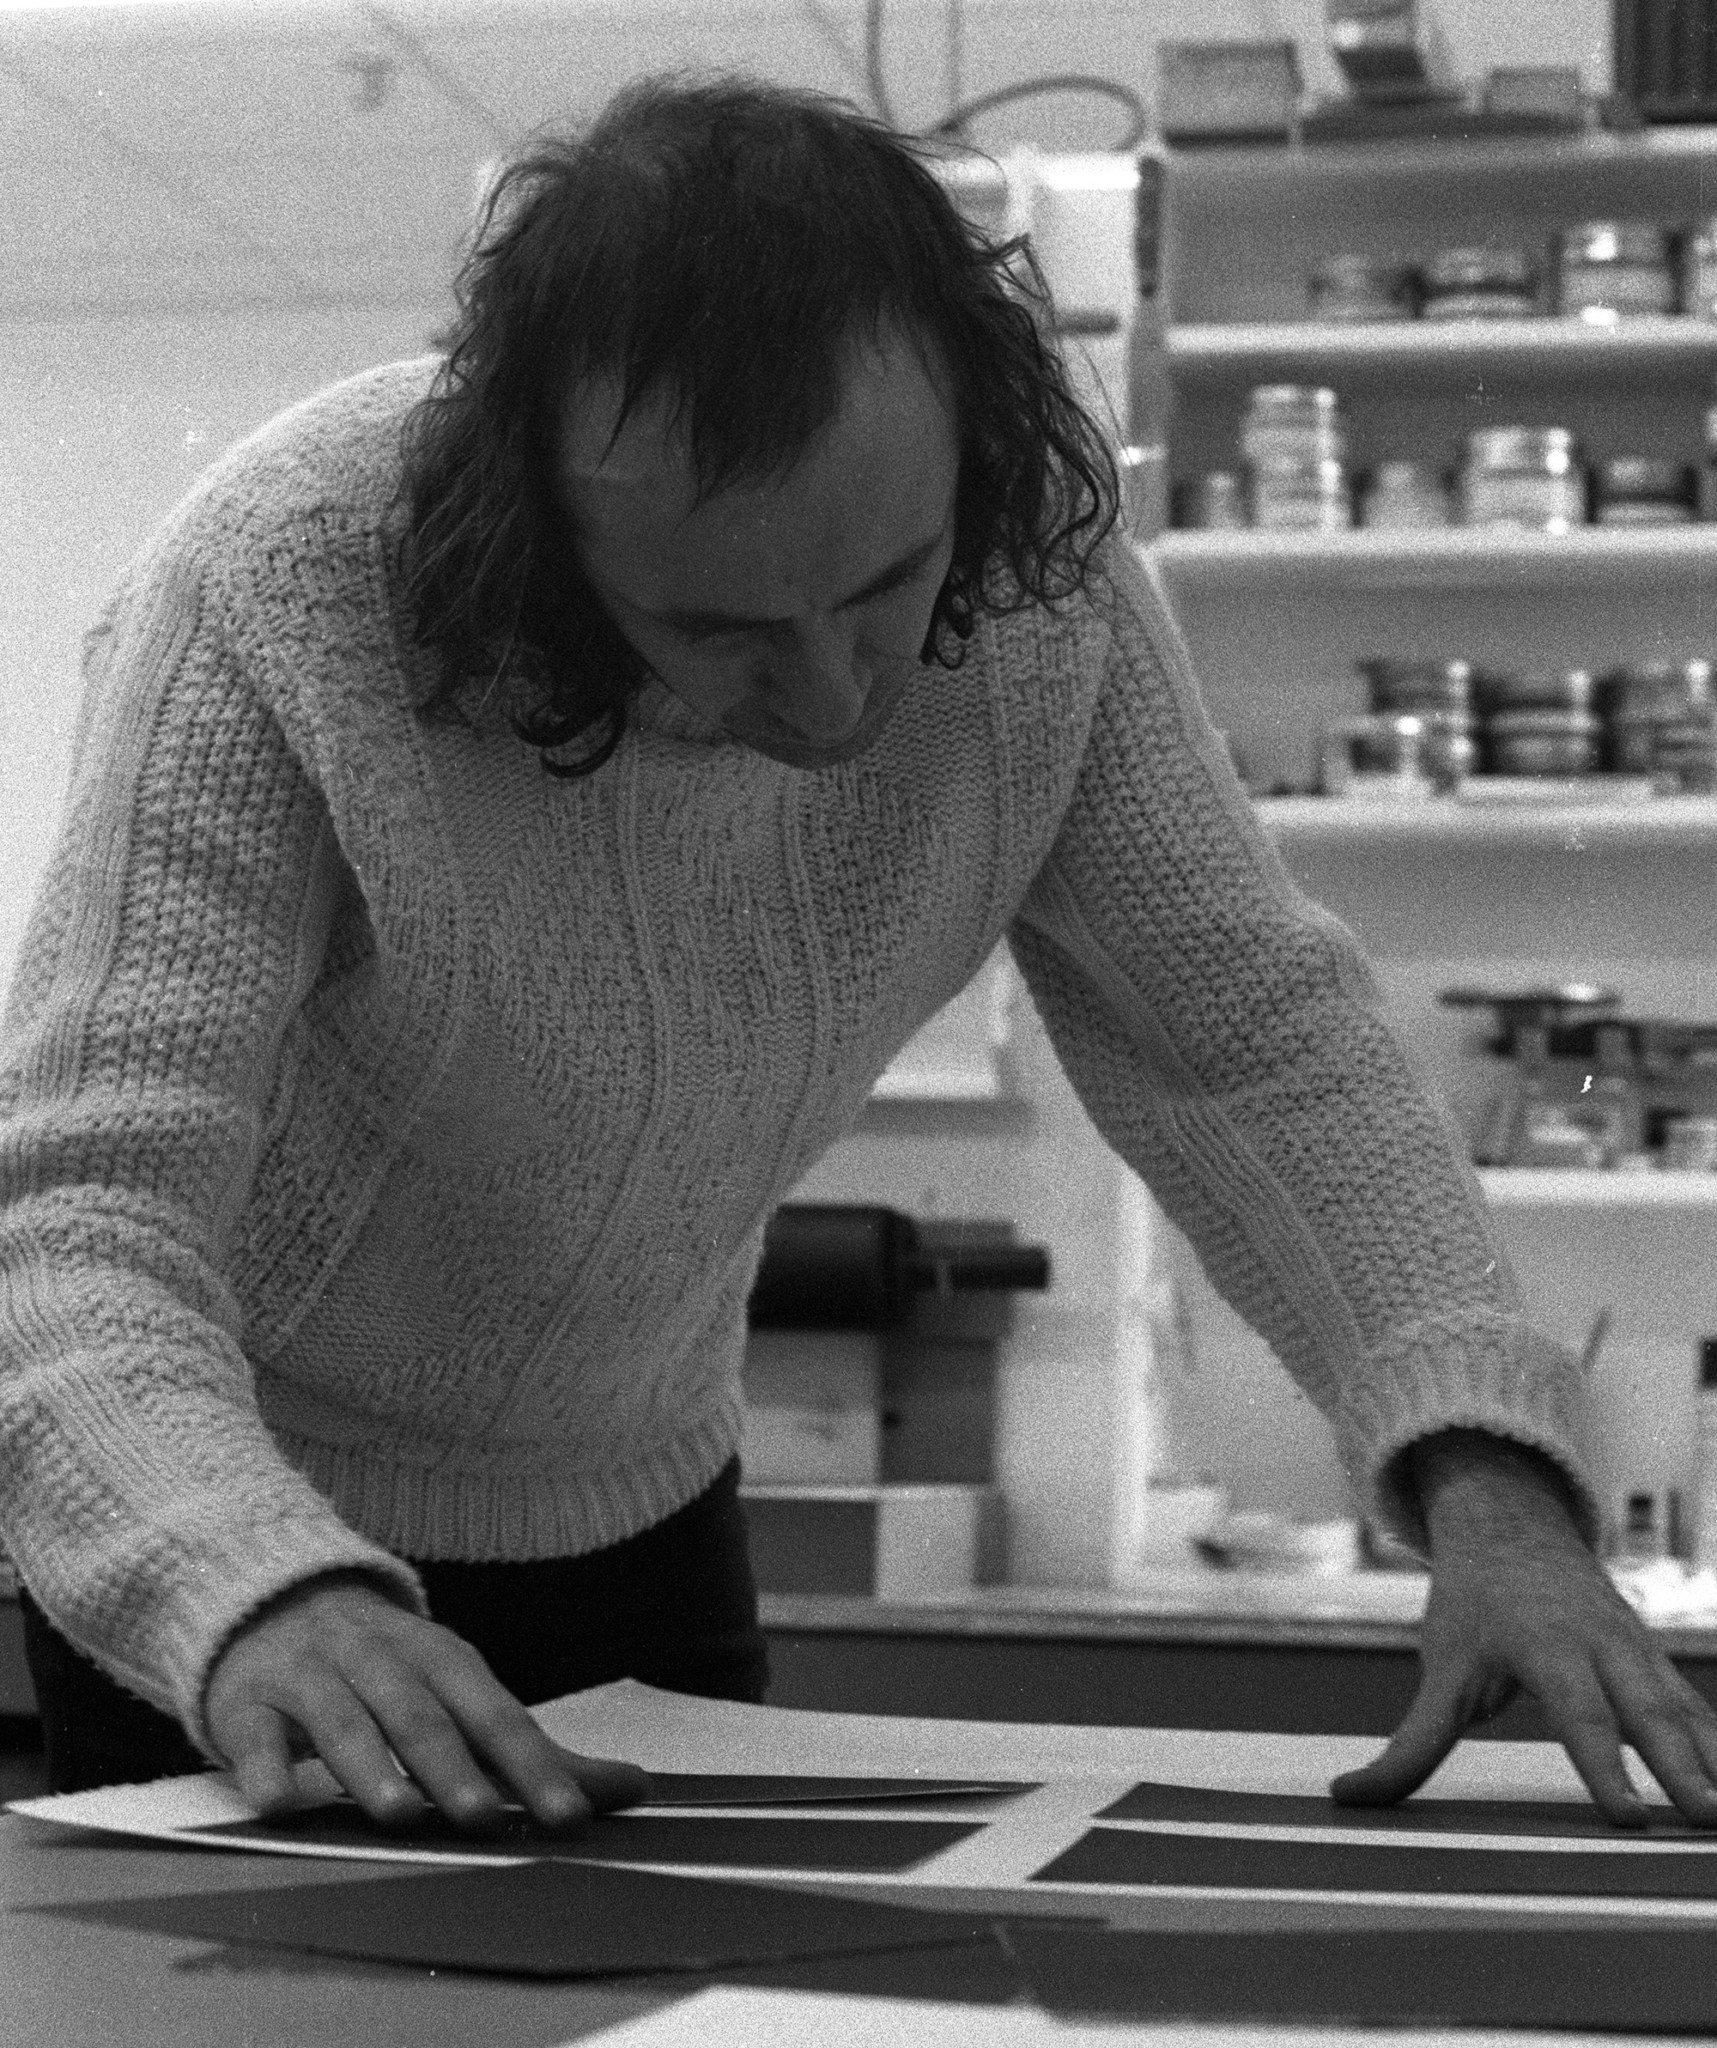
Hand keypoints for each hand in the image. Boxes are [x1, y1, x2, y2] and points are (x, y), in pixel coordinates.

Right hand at [204, 1574, 651, 1831]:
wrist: (272, 1600)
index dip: (532, 1765)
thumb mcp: (458, 1691)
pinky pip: (252, 1734)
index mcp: (441, 1659)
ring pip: (343, 1720)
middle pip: (421, 1714)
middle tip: (482, 1817)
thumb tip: (634, 1788)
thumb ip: (534, 1747)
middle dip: (453, 1766)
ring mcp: (311, 1676)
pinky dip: (264, 1766)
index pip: (496, 1714)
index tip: (567, 1814)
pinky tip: (277, 1803)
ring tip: (397, 1813)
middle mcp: (380, 1660)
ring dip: (370, 1766)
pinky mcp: (247, 1700)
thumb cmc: (385, 1667)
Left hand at [1331, 1430, 1716, 1827]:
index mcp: (1544, 1645)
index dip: (1602, 1766)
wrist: (1512, 1523)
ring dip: (1716, 1760)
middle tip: (1706, 1820)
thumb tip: (1346, 1797)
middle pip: (1647, 1710)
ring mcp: (1637, 1650)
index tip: (1629, 1819)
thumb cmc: (1472, 1604)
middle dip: (1682, 1766)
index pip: (1577, 1714)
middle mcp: (1600, 1644)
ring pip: (1684, 1708)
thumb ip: (1408, 1746)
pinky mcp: (1658, 1663)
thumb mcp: (1440, 1668)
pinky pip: (1698, 1708)